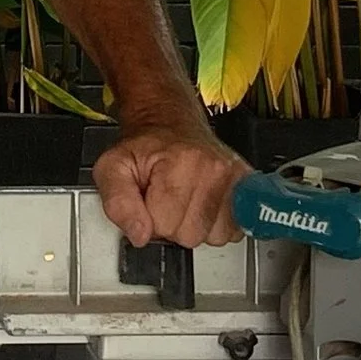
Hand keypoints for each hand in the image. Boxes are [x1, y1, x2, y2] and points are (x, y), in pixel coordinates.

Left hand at [93, 120, 248, 249]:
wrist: (169, 123)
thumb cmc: (145, 148)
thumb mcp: (113, 168)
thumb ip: (117, 203)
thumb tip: (139, 234)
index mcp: (179, 164)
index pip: (164, 226)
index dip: (151, 221)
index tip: (150, 201)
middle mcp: (213, 169)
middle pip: (192, 235)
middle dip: (174, 225)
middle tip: (167, 201)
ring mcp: (235, 177)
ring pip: (216, 236)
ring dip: (198, 226)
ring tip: (187, 202)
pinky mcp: (247, 185)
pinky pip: (236, 229)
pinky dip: (218, 225)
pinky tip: (205, 206)